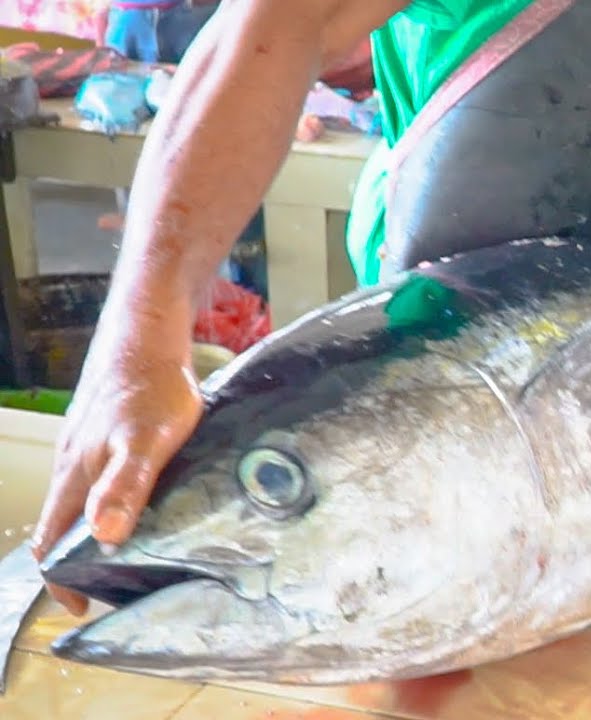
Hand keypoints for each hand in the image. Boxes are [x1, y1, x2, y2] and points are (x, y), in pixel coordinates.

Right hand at [31, 321, 202, 615]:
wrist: (149, 331)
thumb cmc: (150, 385)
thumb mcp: (146, 441)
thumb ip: (125, 487)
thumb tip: (105, 537)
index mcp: (75, 477)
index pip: (52, 544)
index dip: (63, 581)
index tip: (86, 606)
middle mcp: (73, 465)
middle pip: (63, 526)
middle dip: (79, 562)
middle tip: (116, 586)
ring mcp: (86, 445)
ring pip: (81, 501)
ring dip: (96, 531)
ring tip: (132, 553)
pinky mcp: (106, 429)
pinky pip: (99, 476)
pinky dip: (111, 500)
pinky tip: (144, 500)